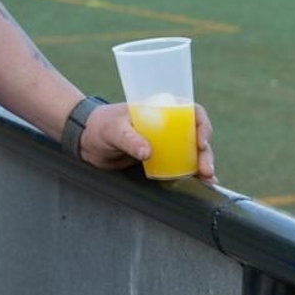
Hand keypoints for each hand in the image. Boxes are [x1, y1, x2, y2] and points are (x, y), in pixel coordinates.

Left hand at [80, 102, 216, 184]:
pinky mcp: (159, 159)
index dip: (201, 124)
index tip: (200, 141)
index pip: (190, 112)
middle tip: (206, 169)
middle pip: (195, 136)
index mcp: (159, 110)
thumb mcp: (113, 130)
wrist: (86, 142)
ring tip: (208, 180)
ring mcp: (164, 143)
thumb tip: (147, 153)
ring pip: (192, 153)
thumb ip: (129, 140)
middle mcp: (167, 126)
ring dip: (202, 165)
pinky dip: (192, 174)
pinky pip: (181, 166)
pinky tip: (202, 184)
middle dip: (205, 152)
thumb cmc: (99, 126)